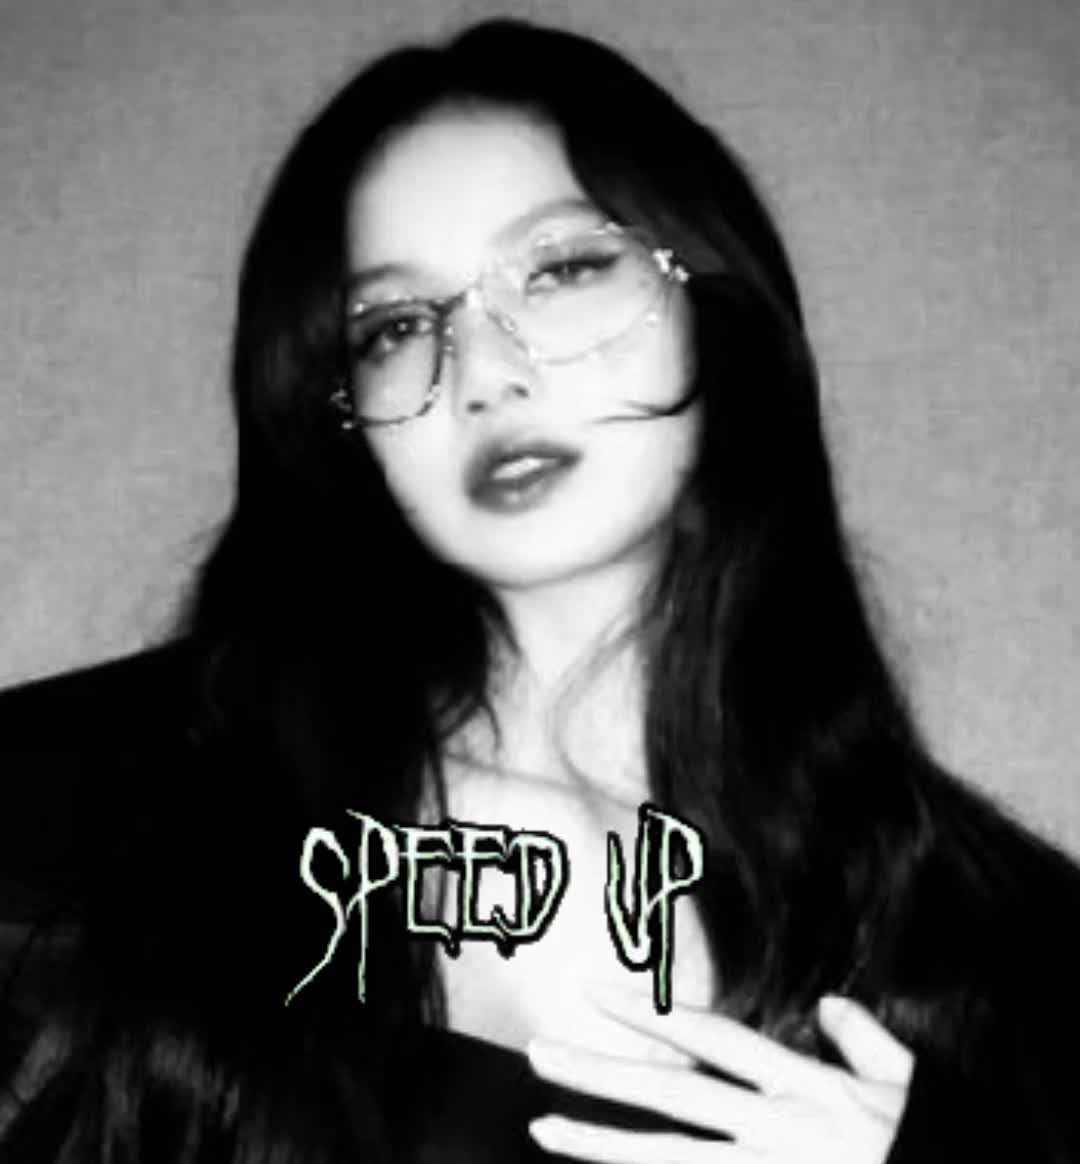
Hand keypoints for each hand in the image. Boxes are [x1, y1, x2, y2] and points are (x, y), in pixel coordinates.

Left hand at [526, 986, 913, 1161]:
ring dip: (600, 1144)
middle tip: (537, 1051)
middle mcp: (772, 1126)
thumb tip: (831, 1005)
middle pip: (669, 1093)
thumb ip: (867, 1038)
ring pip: (666, 1159)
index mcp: (802, 1083)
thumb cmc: (936, 1149)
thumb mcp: (912, 1084)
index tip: (593, 992)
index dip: (649, 1012)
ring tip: (543, 1130)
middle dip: (598, 1071)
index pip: (709, 1036)